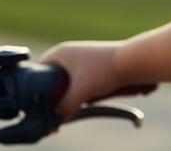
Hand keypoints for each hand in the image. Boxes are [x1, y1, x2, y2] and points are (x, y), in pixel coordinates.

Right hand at [39, 40, 153, 120]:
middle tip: (56, 109)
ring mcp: (82, 58)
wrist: (132, 62)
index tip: (41, 103)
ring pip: (68, 80)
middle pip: (53, 77)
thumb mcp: (80, 91)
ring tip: (71, 105)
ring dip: (69, 94)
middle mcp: (69, 53)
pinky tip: (84, 99)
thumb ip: (65, 106)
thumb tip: (57, 116)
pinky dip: (80, 90)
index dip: (38, 88)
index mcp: (60, 53)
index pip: (39, 70)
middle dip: (55, 94)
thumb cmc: (104, 70)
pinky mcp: (93, 65)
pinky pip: (80, 80)